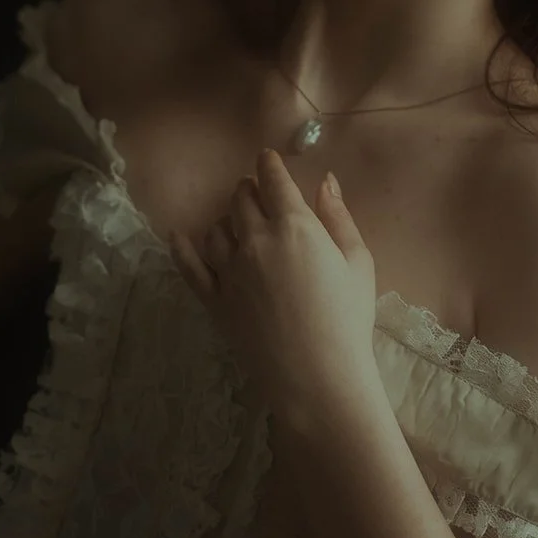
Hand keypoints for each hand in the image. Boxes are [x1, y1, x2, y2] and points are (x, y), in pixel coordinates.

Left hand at [169, 149, 380, 427]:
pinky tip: (178, 236)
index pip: (273, 180)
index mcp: (295, 226)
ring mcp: (229, 271)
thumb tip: (326, 181)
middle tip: (259, 195)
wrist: (318, 378)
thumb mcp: (359, 262)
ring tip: (238, 223)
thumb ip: (339, 217)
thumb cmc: (348, 319)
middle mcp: (256, 240)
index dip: (269, 165)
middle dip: (250, 190)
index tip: (268, 159)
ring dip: (228, 218)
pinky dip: (182, 247)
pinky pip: (189, 266)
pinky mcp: (214, 301)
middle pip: (241, 199)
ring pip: (217, 229)